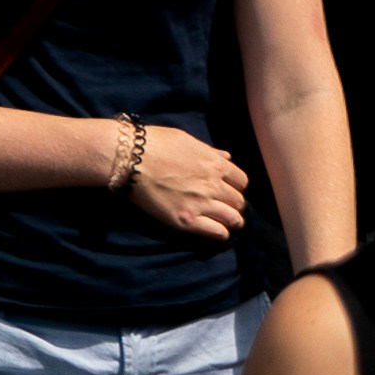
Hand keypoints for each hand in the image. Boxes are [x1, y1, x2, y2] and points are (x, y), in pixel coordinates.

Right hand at [122, 122, 249, 239]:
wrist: (132, 157)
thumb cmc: (158, 144)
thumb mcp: (189, 141)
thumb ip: (210, 152)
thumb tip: (227, 158)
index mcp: (215, 164)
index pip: (241, 181)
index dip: (237, 187)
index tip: (230, 191)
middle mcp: (213, 185)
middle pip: (238, 202)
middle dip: (236, 205)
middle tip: (228, 208)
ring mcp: (201, 203)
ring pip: (233, 219)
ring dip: (232, 222)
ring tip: (228, 224)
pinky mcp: (186, 220)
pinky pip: (216, 232)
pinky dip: (221, 233)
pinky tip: (217, 232)